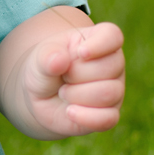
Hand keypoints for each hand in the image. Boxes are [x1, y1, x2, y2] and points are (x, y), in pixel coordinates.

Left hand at [22, 21, 124, 137]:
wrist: (41, 97)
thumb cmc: (45, 69)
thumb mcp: (39, 58)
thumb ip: (47, 56)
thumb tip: (60, 60)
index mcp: (98, 40)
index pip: (112, 36)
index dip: (100, 44)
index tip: (80, 52)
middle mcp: (112, 64)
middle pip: (110, 67)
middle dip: (77, 74)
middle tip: (62, 76)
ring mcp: (114, 90)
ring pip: (109, 93)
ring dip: (77, 95)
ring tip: (63, 92)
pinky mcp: (109, 114)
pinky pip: (109, 118)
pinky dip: (86, 117)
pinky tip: (69, 112)